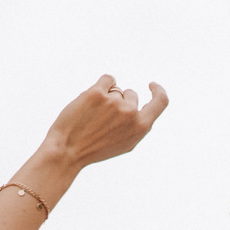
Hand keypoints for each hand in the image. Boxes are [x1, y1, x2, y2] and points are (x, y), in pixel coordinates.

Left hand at [44, 73, 168, 169]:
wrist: (68, 151)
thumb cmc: (95, 149)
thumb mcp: (125, 144)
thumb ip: (137, 125)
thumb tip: (140, 107)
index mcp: (141, 127)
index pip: (161, 101)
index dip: (158, 91)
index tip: (151, 85)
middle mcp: (130, 113)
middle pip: (131, 94)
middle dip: (120, 100)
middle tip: (102, 116)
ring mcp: (114, 102)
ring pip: (116, 89)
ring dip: (106, 96)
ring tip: (92, 114)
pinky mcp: (97, 93)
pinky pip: (107, 79)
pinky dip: (103, 84)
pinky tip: (92, 97)